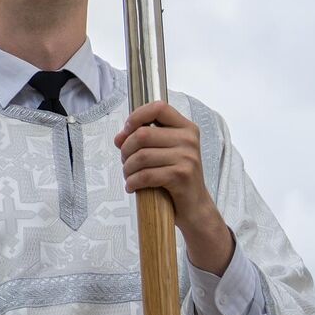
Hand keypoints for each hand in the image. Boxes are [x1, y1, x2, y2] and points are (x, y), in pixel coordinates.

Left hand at [115, 102, 232, 273]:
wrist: (195, 207)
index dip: (137, 116)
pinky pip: (146, 175)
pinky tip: (132, 186)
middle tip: (125, 162)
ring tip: (129, 176)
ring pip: (141, 156)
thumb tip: (119, 138)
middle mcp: (189, 139)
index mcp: (186, 128)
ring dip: (127, 168)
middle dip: (126, 150)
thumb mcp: (164, 153)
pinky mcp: (182, 176)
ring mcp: (187, 157)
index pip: (159, 107)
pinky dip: (133, 182)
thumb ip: (144, 140)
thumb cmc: (175, 177)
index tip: (126, 131)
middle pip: (143, 134)